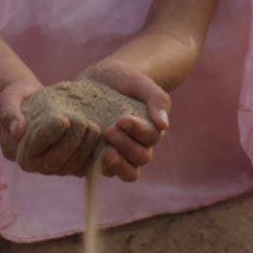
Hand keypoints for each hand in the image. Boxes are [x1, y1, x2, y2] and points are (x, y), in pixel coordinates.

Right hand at [0, 81, 101, 177]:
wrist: (29, 100)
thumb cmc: (16, 99)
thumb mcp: (8, 101)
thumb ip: (10, 115)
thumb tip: (17, 131)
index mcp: (19, 153)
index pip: (35, 148)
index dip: (50, 136)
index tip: (63, 119)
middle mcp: (35, 165)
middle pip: (55, 162)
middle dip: (72, 144)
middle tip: (83, 122)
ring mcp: (53, 166)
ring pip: (71, 167)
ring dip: (85, 149)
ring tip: (94, 128)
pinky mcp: (69, 163)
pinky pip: (83, 166)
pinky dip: (94, 157)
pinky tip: (103, 141)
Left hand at [80, 61, 170, 180]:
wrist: (101, 79)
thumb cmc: (125, 81)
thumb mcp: (142, 84)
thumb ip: (157, 101)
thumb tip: (164, 126)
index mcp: (150, 131)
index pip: (150, 139)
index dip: (138, 132)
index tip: (122, 119)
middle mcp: (137, 147)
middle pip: (140, 158)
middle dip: (126, 146)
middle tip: (109, 130)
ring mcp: (120, 155)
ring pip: (127, 172)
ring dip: (117, 164)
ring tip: (104, 150)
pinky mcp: (100, 160)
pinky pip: (102, 173)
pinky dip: (97, 169)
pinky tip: (87, 157)